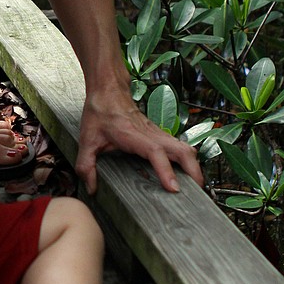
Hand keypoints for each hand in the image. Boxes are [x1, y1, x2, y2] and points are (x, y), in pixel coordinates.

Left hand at [77, 89, 203, 195]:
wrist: (108, 90)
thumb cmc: (100, 112)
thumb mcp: (87, 140)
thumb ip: (86, 165)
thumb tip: (91, 189)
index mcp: (134, 135)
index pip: (156, 152)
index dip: (166, 170)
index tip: (174, 188)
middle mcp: (151, 134)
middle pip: (182, 151)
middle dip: (194, 172)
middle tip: (197, 194)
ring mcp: (158, 133)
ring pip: (185, 148)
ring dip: (194, 167)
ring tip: (197, 188)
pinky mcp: (160, 134)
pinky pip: (180, 147)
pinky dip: (188, 161)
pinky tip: (187, 174)